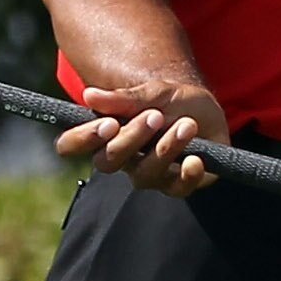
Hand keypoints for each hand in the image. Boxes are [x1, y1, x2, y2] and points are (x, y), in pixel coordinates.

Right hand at [51, 80, 230, 197]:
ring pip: (143, 175)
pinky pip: (176, 188)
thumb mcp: (152, 92)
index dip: (83, 139)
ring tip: (187, 124)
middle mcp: (121, 159)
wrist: (208, 112)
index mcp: (105, 135)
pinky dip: (187, 174)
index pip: (71, 145)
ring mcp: (148, 174)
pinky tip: (196, 159)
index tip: (109, 123)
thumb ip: (122, 98)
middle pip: (107, 162)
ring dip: (166, 148)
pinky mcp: (176, 185)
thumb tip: (88, 96)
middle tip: (155, 115)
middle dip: (131, 138)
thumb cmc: (173, 101)